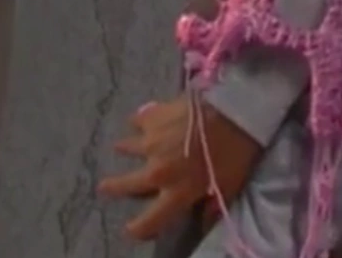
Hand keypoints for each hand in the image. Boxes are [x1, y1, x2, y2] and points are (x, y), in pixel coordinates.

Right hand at [96, 94, 263, 239]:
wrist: (236, 112)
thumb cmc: (238, 152)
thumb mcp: (230, 185)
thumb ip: (212, 205)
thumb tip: (204, 221)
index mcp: (176, 193)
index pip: (148, 221)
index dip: (138, 228)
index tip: (131, 228)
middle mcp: (157, 172)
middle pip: (125, 186)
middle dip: (113, 187)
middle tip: (104, 186)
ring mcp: (151, 143)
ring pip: (127, 149)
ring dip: (125, 149)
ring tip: (121, 147)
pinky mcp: (153, 118)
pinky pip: (138, 120)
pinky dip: (139, 122)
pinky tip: (141, 119)